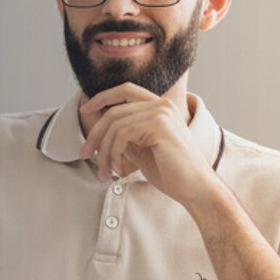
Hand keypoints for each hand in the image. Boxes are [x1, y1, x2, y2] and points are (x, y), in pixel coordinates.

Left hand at [77, 85, 218, 207]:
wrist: (196, 189)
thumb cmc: (171, 174)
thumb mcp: (141, 150)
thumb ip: (125, 136)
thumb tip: (101, 131)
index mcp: (160, 108)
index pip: (125, 90)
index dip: (102, 97)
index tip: (85, 110)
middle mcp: (162, 105)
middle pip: (114, 110)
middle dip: (95, 134)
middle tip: (83, 154)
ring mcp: (161, 112)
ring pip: (114, 124)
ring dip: (104, 151)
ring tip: (104, 172)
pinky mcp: (159, 124)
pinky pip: (121, 135)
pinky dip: (113, 153)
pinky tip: (118, 169)